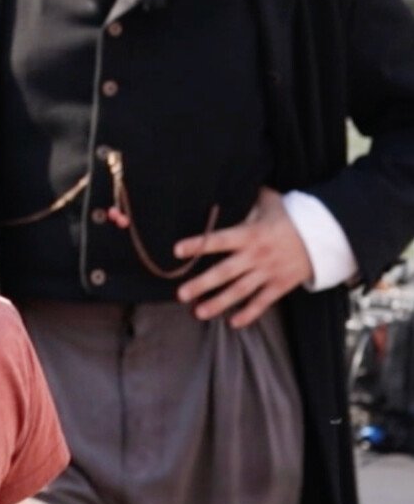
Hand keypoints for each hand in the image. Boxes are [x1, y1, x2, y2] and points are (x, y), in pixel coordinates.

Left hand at [175, 187, 313, 327]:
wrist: (326, 236)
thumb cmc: (292, 216)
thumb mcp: (270, 202)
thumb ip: (248, 197)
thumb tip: (229, 180)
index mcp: (251, 234)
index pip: (219, 240)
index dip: (198, 244)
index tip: (176, 250)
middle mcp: (257, 256)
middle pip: (225, 272)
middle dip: (202, 284)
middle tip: (180, 294)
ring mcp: (269, 272)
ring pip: (241, 291)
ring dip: (219, 303)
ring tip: (198, 312)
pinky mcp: (281, 285)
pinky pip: (263, 302)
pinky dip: (249, 313)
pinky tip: (232, 323)